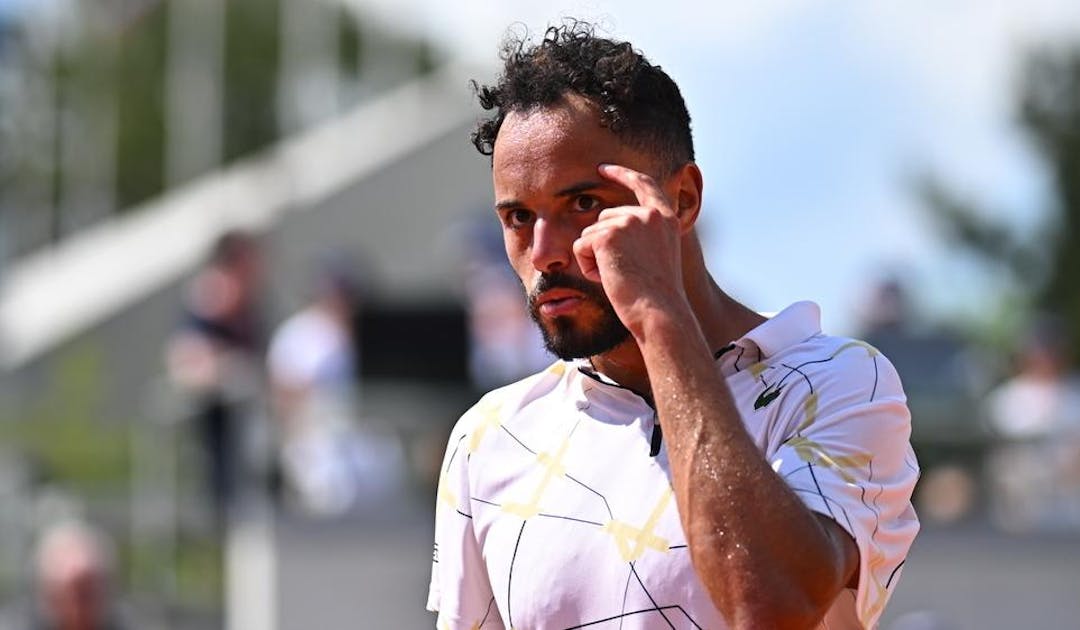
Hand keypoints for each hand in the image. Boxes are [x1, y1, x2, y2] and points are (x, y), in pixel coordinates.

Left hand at [573, 163, 690, 335]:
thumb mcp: (658, 255)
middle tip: (625, 272)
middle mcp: (649, 215)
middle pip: (604, 218)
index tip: (603, 168)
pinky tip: (607, 277)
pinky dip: (588, 266)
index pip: (643, 184)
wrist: (658, 311)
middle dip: (603, 245)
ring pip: (590, 234)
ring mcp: (628, 222)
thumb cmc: (657, 294)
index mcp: (666, 218)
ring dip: (595, 258)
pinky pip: (580, 246)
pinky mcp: (607, 235)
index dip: (621, 174)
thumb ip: (642, 233)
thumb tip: (606, 222)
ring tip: (618, 276)